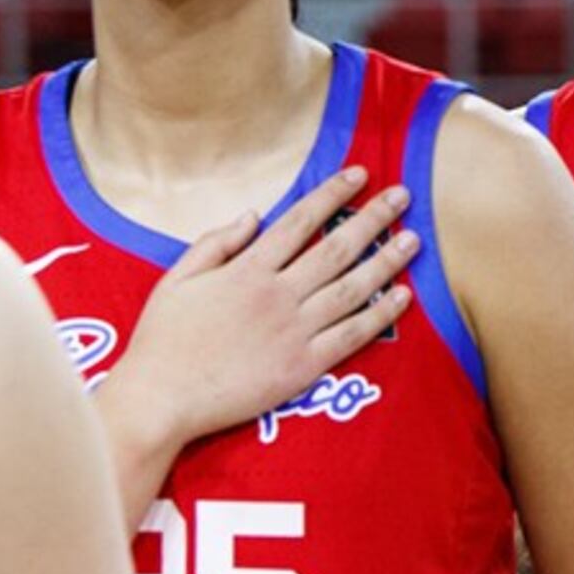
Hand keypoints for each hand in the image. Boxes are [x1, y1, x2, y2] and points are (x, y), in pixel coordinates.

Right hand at [97, 167, 416, 464]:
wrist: (160, 399)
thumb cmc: (162, 340)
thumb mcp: (176, 279)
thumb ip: (216, 243)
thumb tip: (254, 214)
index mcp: (246, 270)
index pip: (300, 221)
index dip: (332, 194)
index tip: (359, 175)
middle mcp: (277, 295)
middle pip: (336, 249)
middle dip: (373, 218)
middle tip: (403, 196)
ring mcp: (293, 331)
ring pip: (352, 289)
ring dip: (386, 262)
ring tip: (413, 240)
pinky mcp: (303, 367)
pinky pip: (351, 336)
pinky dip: (380, 316)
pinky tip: (403, 297)